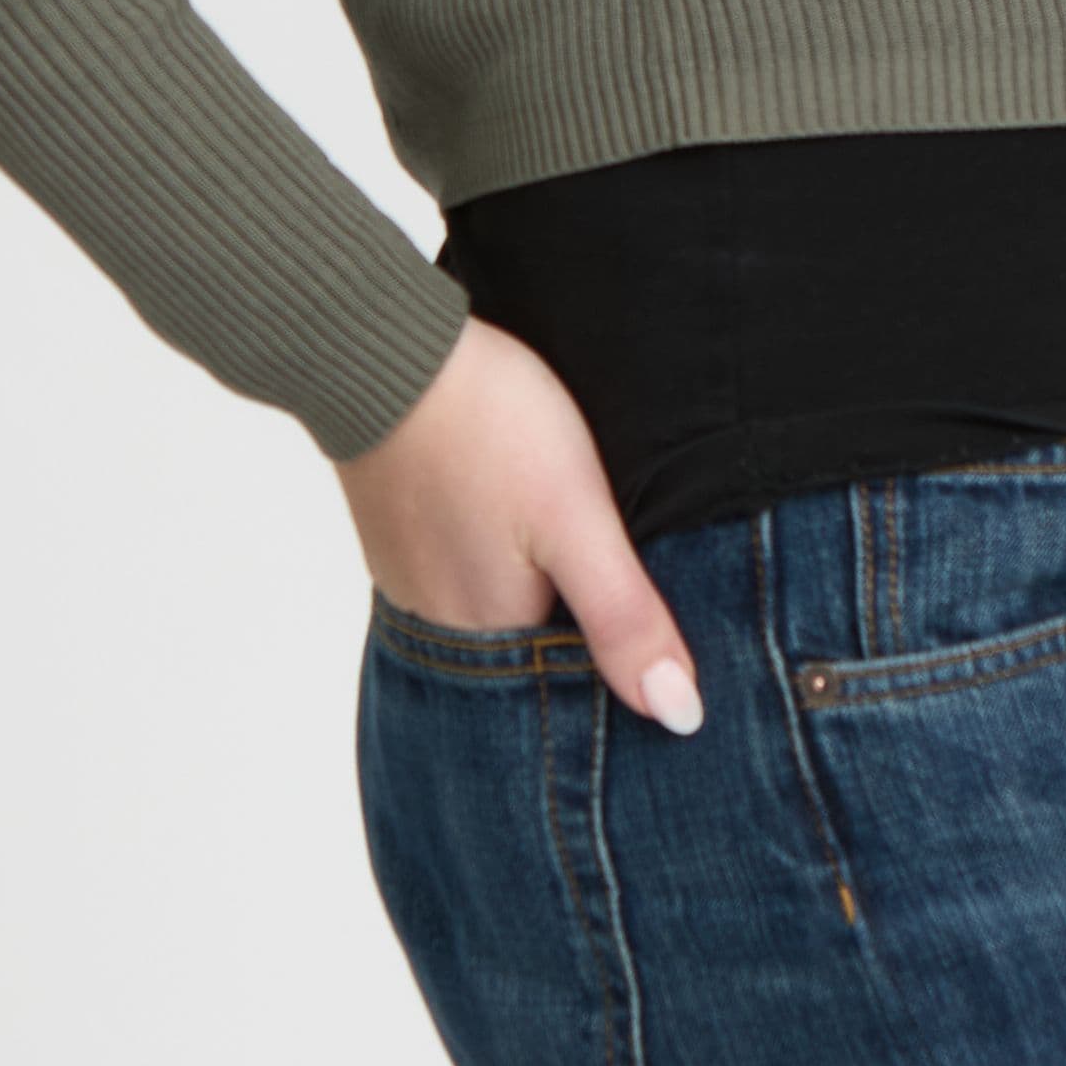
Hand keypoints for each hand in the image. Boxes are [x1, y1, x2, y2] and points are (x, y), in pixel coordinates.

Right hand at [342, 312, 704, 734]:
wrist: (385, 349)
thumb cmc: (488, 424)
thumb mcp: (575, 516)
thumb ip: (622, 616)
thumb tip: (680, 716)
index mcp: (491, 637)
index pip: (571, 702)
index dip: (625, 693)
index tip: (679, 680)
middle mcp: (443, 633)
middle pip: (531, 670)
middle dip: (586, 660)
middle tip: (649, 632)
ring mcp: (415, 589)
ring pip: (499, 630)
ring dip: (544, 623)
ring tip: (598, 592)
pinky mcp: (401, 548)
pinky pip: (465, 592)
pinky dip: (506, 587)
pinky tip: (533, 558)